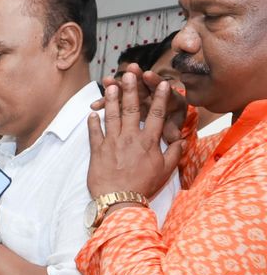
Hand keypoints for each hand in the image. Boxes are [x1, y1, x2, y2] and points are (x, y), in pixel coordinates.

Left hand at [87, 71, 185, 198]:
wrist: (120, 201)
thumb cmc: (143, 186)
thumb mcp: (165, 171)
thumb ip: (174, 153)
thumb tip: (182, 141)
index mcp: (149, 142)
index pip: (157, 114)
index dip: (160, 97)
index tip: (164, 83)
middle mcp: (130, 138)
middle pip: (132, 109)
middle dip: (131, 90)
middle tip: (130, 74)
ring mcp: (112, 143)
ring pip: (112, 116)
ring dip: (112, 100)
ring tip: (110, 85)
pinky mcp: (97, 151)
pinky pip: (94, 133)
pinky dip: (93, 122)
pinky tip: (92, 112)